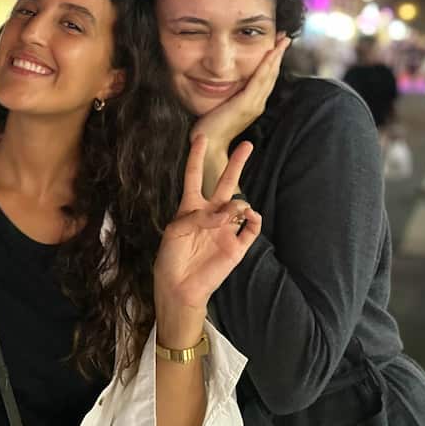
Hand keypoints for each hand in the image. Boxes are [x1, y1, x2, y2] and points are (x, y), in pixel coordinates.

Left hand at [153, 136, 262, 341]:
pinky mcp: (237, 246)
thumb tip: (225, 212)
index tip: (200, 137)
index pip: (193, 176)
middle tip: (248, 145)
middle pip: (225, 182)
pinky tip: (249, 216)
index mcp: (190, 208)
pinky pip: (252, 228)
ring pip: (239, 204)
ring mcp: (225, 229)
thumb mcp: (175, 231)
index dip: (195, 157)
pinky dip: (254, 219)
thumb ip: (198, 216)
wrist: (180, 288)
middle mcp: (210, 215)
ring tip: (231, 211)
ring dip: (236, 203)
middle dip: (236, 164)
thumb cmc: (170, 259)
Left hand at [193, 35, 290, 149]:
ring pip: (269, 75)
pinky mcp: (246, 104)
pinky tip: (271, 53)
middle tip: (286, 37)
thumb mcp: (223, 107)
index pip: (266, 79)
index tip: (277, 45)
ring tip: (283, 40)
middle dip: (279, 54)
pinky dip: (267, 65)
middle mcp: (257, 103)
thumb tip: (227, 84)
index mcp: (253, 104)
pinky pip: (259, 80)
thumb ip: (230, 97)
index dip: (273, 62)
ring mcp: (253, 104)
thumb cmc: (211, 127)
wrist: (209, 145)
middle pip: (272, 74)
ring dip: (276, 56)